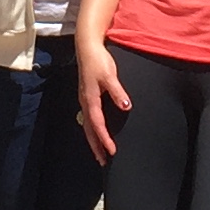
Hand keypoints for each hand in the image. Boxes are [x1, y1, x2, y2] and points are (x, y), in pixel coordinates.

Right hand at [76, 37, 129, 163]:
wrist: (87, 47)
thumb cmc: (98, 60)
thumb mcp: (110, 75)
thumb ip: (117, 91)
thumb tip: (125, 106)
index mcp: (90, 99)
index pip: (97, 123)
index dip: (104, 138)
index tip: (112, 151)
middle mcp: (85, 102)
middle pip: (89, 129)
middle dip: (96, 146)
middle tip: (103, 162)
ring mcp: (84, 100)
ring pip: (87, 125)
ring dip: (93, 140)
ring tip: (100, 154)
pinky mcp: (86, 97)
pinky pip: (89, 119)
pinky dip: (93, 130)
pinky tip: (97, 133)